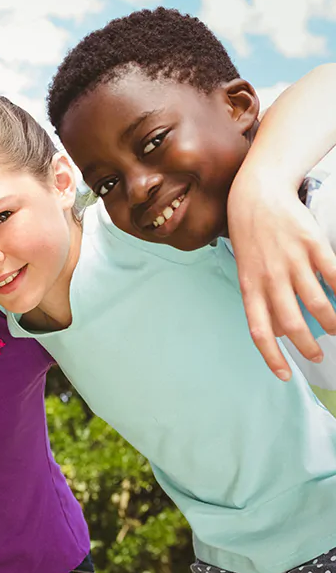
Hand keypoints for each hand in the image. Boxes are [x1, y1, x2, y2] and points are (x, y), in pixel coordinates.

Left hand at [228, 176, 335, 379]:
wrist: (256, 196)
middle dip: (307, 346)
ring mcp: (292, 261)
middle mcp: (270, 277)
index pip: (259, 330)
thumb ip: (261, 297)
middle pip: (291, 323)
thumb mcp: (246, 270)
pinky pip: (334, 275)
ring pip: (317, 303)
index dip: (272, 356)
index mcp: (250, 286)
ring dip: (330, 322)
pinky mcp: (312, 245)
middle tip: (318, 354)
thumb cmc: (251, 238)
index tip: (285, 375)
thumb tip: (276, 329)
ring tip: (334, 329)